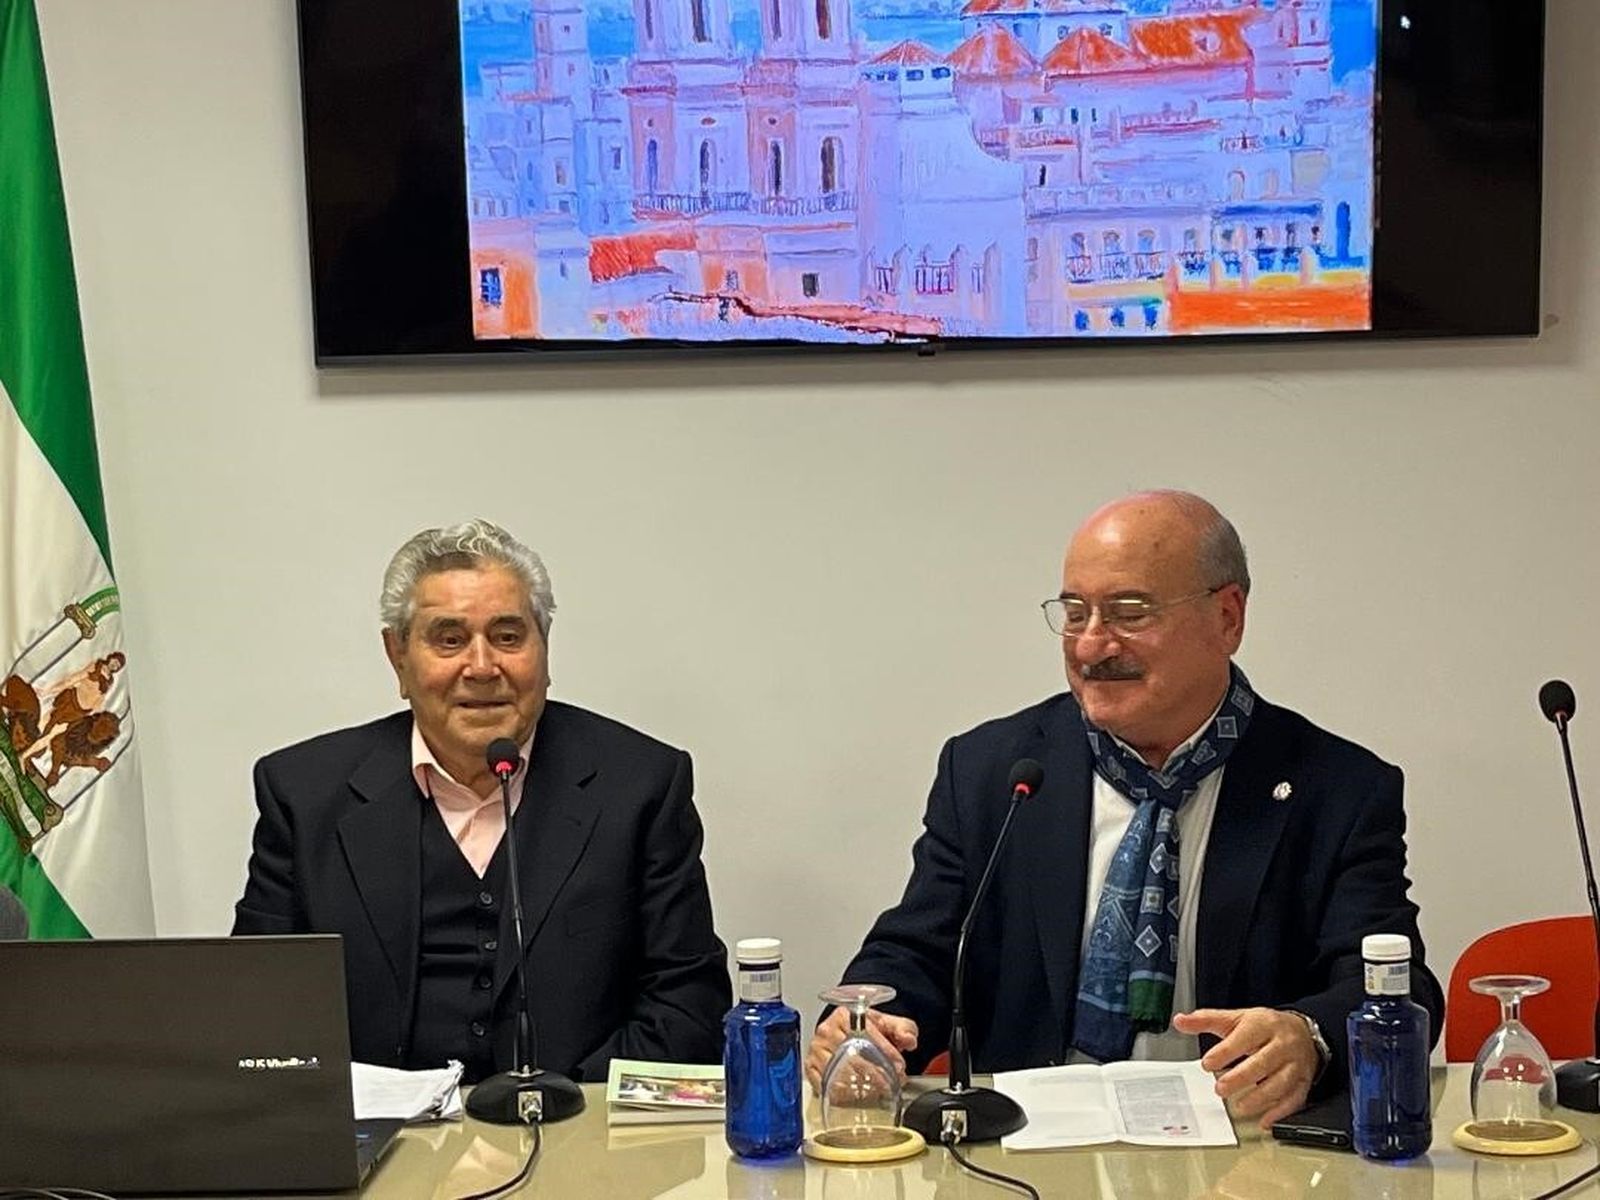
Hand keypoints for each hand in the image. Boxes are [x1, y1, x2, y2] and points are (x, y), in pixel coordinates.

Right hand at [804, 1006, 917, 1092]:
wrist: (844, 1033)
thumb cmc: (863, 1029)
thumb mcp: (886, 1023)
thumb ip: (903, 1028)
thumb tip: (909, 1039)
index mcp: (844, 1015)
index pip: (866, 1033)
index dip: (886, 1051)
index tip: (899, 1065)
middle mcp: (827, 1031)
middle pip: (852, 1054)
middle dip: (876, 1071)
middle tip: (892, 1081)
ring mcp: (817, 1050)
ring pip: (838, 1071)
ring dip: (860, 1084)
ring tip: (878, 1090)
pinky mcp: (810, 1068)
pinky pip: (824, 1084)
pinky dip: (841, 1093)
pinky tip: (856, 1095)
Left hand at [1171, 1007, 1317, 1130]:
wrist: (1303, 1031)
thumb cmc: (1265, 1027)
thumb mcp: (1236, 1018)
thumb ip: (1207, 1020)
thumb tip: (1180, 1021)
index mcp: (1263, 1024)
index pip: (1244, 1037)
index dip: (1225, 1052)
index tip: (1207, 1063)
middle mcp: (1281, 1044)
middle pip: (1263, 1062)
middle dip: (1241, 1078)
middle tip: (1220, 1089)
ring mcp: (1294, 1064)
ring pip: (1280, 1083)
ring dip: (1259, 1098)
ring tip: (1239, 1106)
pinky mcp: (1303, 1081)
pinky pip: (1294, 1099)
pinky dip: (1280, 1112)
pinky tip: (1264, 1121)